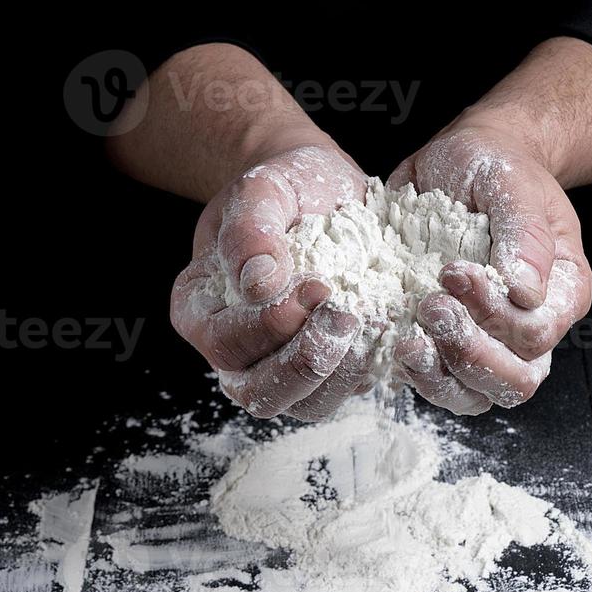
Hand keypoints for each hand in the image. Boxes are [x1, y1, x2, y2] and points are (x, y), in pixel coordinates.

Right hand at [171, 143, 377, 420]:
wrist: (322, 190)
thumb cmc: (283, 187)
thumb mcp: (262, 189)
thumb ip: (251, 230)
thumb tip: (259, 284)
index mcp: (202, 311)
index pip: (225, 343)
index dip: (269, 325)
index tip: (316, 287)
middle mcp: (238, 349)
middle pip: (260, 393)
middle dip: (306, 363)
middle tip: (346, 317)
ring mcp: (283, 364)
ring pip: (307, 404)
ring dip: (342, 374)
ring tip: (369, 322)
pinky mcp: (329, 368)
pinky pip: (347, 392)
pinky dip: (371, 369)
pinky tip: (389, 330)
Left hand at [389, 123, 591, 414]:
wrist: (461, 162)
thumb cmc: (494, 166)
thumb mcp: (510, 183)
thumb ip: (522, 233)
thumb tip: (524, 290)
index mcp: (560, 291)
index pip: (535, 332)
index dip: (493, 314)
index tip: (452, 271)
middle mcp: (528, 327)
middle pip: (514, 379)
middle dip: (469, 353)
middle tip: (431, 307)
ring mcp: (487, 341)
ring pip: (475, 395)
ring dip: (440, 377)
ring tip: (408, 341)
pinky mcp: (446, 343)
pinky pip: (437, 382)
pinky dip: (414, 374)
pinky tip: (393, 343)